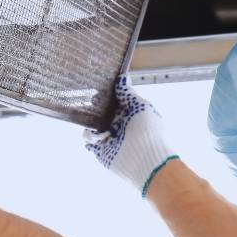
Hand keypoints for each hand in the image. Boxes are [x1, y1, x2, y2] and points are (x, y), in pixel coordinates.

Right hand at [83, 75, 178, 196]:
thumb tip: (122, 76)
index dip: (105, 93)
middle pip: (100, 111)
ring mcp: (109, 137)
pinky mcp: (101, 150)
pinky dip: (90, 137)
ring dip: (93, 125)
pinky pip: (88, 139)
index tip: (97, 85)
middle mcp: (118, 124)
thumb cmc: (148, 131)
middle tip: (90, 104)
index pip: (113, 100)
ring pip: (91, 125)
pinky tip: (100, 139)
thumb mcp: (140, 106)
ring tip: (105, 132)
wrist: (145, 160)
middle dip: (94, 107)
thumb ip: (128, 93)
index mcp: (129, 113)